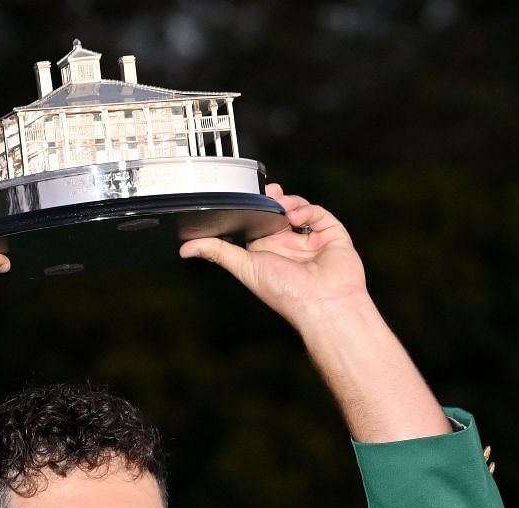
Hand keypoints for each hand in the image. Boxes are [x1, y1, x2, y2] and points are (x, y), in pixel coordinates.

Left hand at [179, 185, 368, 329]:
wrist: (323, 304)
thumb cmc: (286, 293)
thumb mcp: (245, 267)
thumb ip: (218, 252)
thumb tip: (186, 248)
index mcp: (269, 252)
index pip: (259, 222)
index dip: (254, 208)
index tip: (249, 196)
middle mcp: (290, 246)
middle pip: (280, 211)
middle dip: (273, 199)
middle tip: (267, 192)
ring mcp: (312, 240)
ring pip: (300, 209)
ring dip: (289, 203)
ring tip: (281, 205)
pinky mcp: (332, 235)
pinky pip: (319, 214)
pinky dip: (307, 210)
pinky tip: (297, 217)